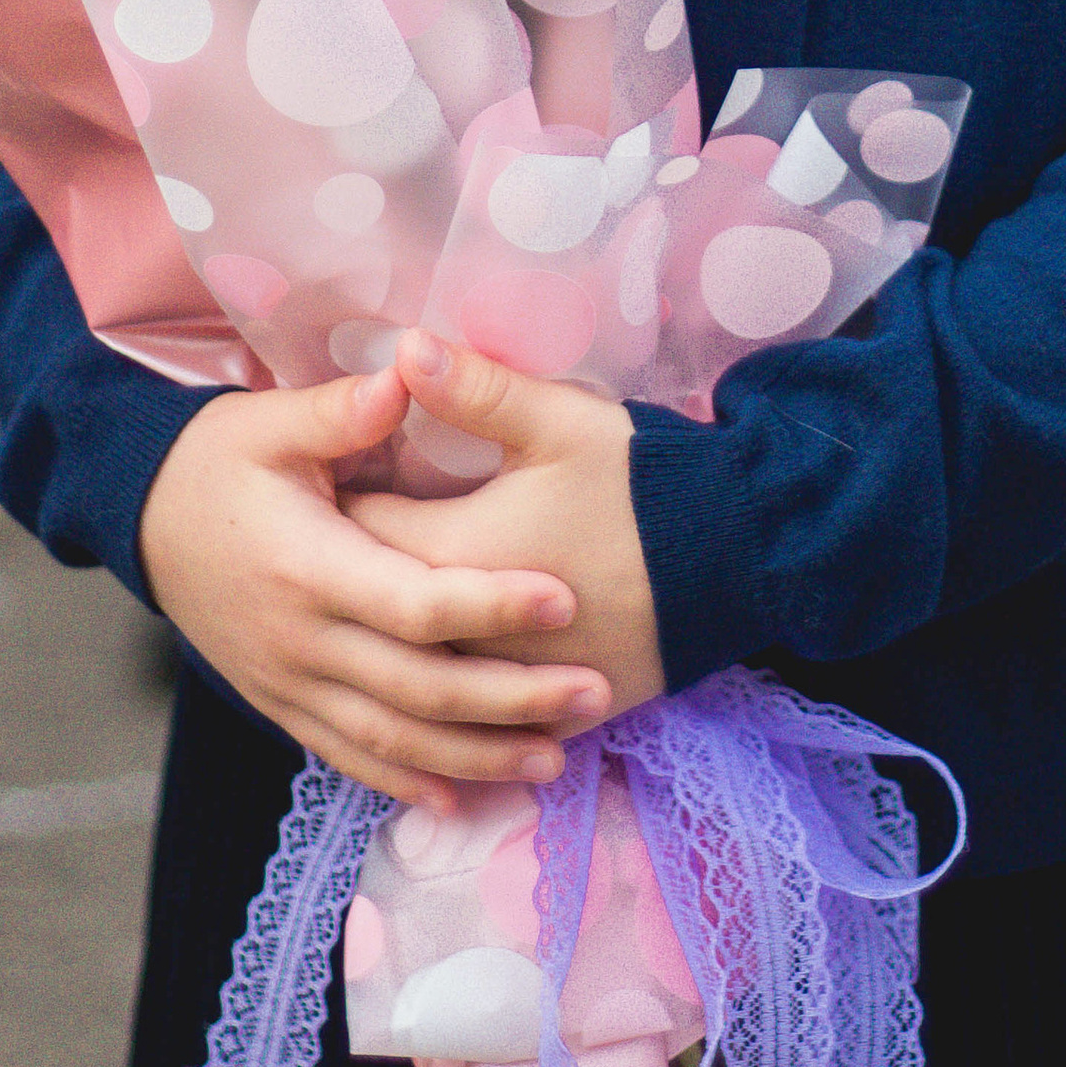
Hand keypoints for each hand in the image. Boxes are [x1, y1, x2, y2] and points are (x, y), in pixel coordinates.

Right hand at [136, 367, 609, 810]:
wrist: (141, 519)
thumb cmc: (215, 461)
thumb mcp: (267, 423)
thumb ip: (342, 411)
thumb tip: (408, 372)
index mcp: (307, 566)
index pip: (416, 601)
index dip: (492, 604)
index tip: (563, 598)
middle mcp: (300, 639)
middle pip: (420, 688)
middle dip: (512, 698)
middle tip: (595, 693)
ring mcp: (288, 683)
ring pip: (393, 740)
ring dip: (476, 756)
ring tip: (555, 760)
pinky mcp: (279, 704)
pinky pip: (349, 757)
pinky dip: (407, 781)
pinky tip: (462, 798)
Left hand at [344, 334, 666, 719]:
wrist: (738, 558)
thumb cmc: (641, 483)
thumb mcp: (559, 421)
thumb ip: (475, 389)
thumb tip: (401, 347)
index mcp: (453, 555)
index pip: (355, 530)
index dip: (336, 498)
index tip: (327, 475)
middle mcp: (463, 636)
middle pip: (373, 609)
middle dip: (351, 572)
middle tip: (336, 538)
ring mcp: (506, 685)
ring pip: (417, 675)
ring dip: (392, 641)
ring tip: (372, 608)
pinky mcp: (550, 712)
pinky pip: (475, 719)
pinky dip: (449, 698)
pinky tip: (434, 677)